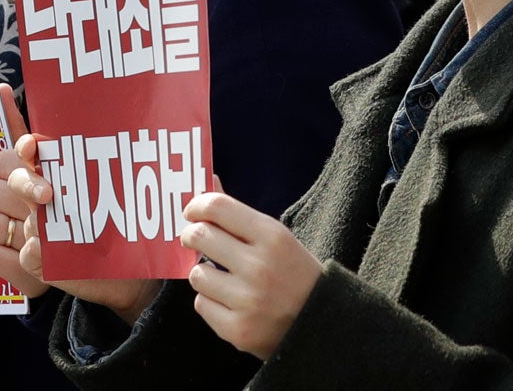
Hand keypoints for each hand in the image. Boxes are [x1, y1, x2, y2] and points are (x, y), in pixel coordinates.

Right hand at [0, 84, 161, 319]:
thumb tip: (210, 170)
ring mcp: (33, 227)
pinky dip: (25, 254)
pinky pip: (13, 255)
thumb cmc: (145, 223)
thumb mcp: (160, 194)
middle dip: (22, 177)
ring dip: (21, 215)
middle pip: (3, 172)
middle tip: (49, 190)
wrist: (138, 275)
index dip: (16, 125)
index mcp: (65, 166)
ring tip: (46, 219)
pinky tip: (41, 251)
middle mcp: (41, 193)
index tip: (30, 136)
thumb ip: (179, 179)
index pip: (26, 139)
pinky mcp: (34, 261)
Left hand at [180, 192, 321, 359]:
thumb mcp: (276, 237)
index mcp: (272, 236)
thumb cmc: (294, 272)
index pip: (218, 207)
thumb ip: (239, 214)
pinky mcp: (237, 329)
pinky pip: (201, 304)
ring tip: (222, 277)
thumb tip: (209, 182)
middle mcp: (259, 266)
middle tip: (196, 239)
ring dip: (204, 273)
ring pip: (197, 274)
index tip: (192, 212)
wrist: (321, 321)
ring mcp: (247, 300)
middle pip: (199, 236)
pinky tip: (230, 302)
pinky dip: (211, 301)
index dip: (197, 206)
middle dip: (191, 236)